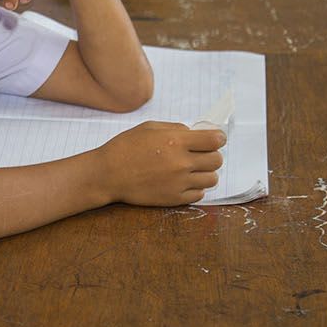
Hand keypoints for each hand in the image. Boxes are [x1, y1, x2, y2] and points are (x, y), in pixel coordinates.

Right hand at [98, 121, 225, 205]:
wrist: (108, 174)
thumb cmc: (125, 147)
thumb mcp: (150, 127)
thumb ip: (176, 129)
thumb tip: (196, 134)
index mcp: (175, 141)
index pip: (215, 140)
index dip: (218, 138)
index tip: (215, 139)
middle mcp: (181, 162)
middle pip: (217, 160)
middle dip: (212, 155)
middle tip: (201, 154)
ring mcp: (179, 182)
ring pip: (212, 179)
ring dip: (205, 173)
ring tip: (192, 170)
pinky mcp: (175, 198)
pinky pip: (199, 194)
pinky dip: (195, 187)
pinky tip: (183, 181)